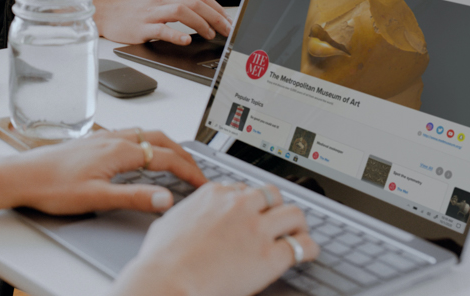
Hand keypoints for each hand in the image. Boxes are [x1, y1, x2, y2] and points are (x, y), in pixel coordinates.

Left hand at [0, 129, 206, 214]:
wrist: (22, 175)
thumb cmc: (52, 186)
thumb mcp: (96, 198)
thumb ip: (134, 197)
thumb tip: (165, 198)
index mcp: (119, 150)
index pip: (166, 157)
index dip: (189, 171)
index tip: (202, 183)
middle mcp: (113, 139)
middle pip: (160, 139)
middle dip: (184, 154)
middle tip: (198, 171)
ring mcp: (103, 138)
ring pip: (146, 134)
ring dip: (167, 145)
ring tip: (178, 160)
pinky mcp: (94, 142)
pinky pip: (131, 135)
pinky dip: (149, 142)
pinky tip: (143, 153)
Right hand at [93, 0, 231, 45]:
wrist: (106, 13)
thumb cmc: (132, 8)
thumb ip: (177, 2)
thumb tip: (203, 14)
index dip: (218, 9)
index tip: (228, 21)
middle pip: (196, 3)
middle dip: (216, 17)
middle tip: (227, 30)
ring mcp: (152, 12)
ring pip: (182, 12)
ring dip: (201, 24)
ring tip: (209, 35)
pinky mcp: (142, 27)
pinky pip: (162, 29)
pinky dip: (177, 35)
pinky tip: (186, 40)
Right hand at [113, 183, 318, 295]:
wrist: (167, 280)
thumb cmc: (161, 259)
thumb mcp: (168, 223)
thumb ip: (183, 214)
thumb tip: (181, 216)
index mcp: (213, 195)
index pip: (243, 189)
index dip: (249, 204)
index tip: (252, 213)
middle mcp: (238, 205)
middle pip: (272, 195)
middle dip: (276, 207)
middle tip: (279, 220)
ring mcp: (256, 229)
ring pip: (294, 214)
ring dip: (297, 224)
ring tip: (298, 234)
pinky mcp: (269, 256)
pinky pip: (302, 246)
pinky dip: (308, 249)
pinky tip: (307, 253)